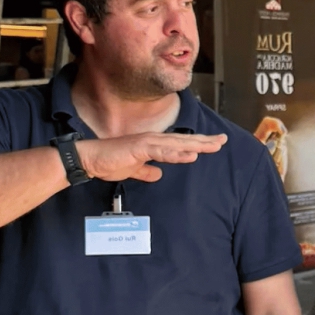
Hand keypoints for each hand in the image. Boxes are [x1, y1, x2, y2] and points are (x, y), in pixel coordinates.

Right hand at [74, 131, 226, 182]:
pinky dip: (176, 153)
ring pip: (177, 143)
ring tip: (213, 146)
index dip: (198, 143)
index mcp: (153, 144)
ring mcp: (147, 142)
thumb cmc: (109, 162)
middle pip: (184, 140)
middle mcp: (153, 139)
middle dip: (204, 141)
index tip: (214, 143)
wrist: (91, 159)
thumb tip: (158, 174)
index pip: (180, 143)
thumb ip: (146, 171)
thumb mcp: (133, 169)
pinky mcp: (139, 148)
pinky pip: (161, 151)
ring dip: (195, 144)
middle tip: (223, 140)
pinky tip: (190, 155)